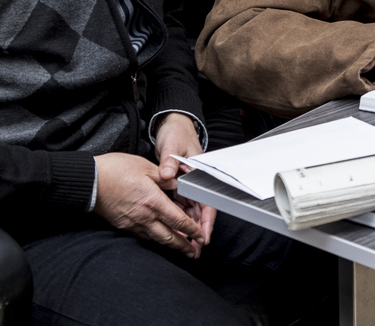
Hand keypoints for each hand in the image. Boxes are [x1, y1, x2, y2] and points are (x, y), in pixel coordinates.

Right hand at [93, 152, 205, 258]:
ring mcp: (133, 223)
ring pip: (156, 239)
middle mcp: (145, 216)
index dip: (193, 231)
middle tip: (195, 252)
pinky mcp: (123, 225)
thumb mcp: (146, 167)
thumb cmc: (116, 170)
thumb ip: (165, 178)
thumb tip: (180, 184)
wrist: (89, 181)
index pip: (179, 221)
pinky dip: (155, 239)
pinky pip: (143, 236)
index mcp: (153, 201)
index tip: (202, 237)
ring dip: (170, 245)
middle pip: (169, 236)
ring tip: (181, 249)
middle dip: (184, 245)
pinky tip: (159, 239)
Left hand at [154, 113, 215, 244]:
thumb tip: (167, 174)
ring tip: (186, 246)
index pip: (208, 201)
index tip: (203, 236)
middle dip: (199, 231)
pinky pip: (182, 205)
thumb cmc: (176, 133)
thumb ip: (170, 160)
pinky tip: (176, 230)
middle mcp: (196, 180)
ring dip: (190, 227)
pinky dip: (180, 218)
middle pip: (201, 210)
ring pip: (192, 210)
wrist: (172, 125)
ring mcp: (188, 183)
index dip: (206, 221)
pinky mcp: (179, 184)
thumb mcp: (172, 145)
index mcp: (199, 173)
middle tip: (194, 250)